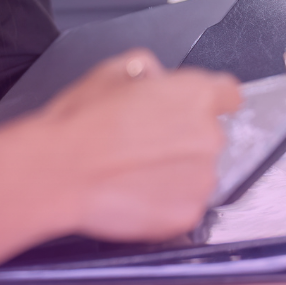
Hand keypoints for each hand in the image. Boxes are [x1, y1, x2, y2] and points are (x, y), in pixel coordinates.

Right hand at [0, 49, 240, 284]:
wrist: (58, 171)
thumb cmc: (79, 121)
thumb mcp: (109, 71)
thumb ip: (146, 69)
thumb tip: (155, 78)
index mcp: (195, 95)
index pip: (228, 93)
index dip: (208, 100)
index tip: (191, 109)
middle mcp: (209, 137)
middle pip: (208, 135)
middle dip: (182, 138)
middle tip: (140, 142)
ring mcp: (202, 180)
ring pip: (197, 172)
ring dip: (174, 171)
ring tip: (131, 171)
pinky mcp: (188, 215)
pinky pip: (184, 204)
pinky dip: (164, 200)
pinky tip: (132, 192)